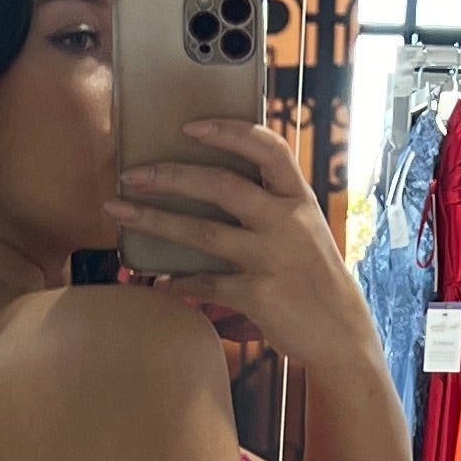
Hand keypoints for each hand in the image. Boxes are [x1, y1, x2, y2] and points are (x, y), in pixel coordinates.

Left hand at [108, 118, 377, 382]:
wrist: (341, 333)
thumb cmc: (315, 277)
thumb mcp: (305, 229)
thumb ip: (272, 205)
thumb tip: (217, 185)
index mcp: (299, 199)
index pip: (268, 149)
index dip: (229, 132)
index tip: (189, 126)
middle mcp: (287, 222)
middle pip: (221, 186)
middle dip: (170, 176)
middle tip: (131, 174)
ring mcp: (272, 259)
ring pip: (204, 233)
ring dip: (156, 220)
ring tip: (119, 211)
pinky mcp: (258, 295)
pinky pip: (206, 283)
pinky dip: (179, 283)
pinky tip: (158, 283)